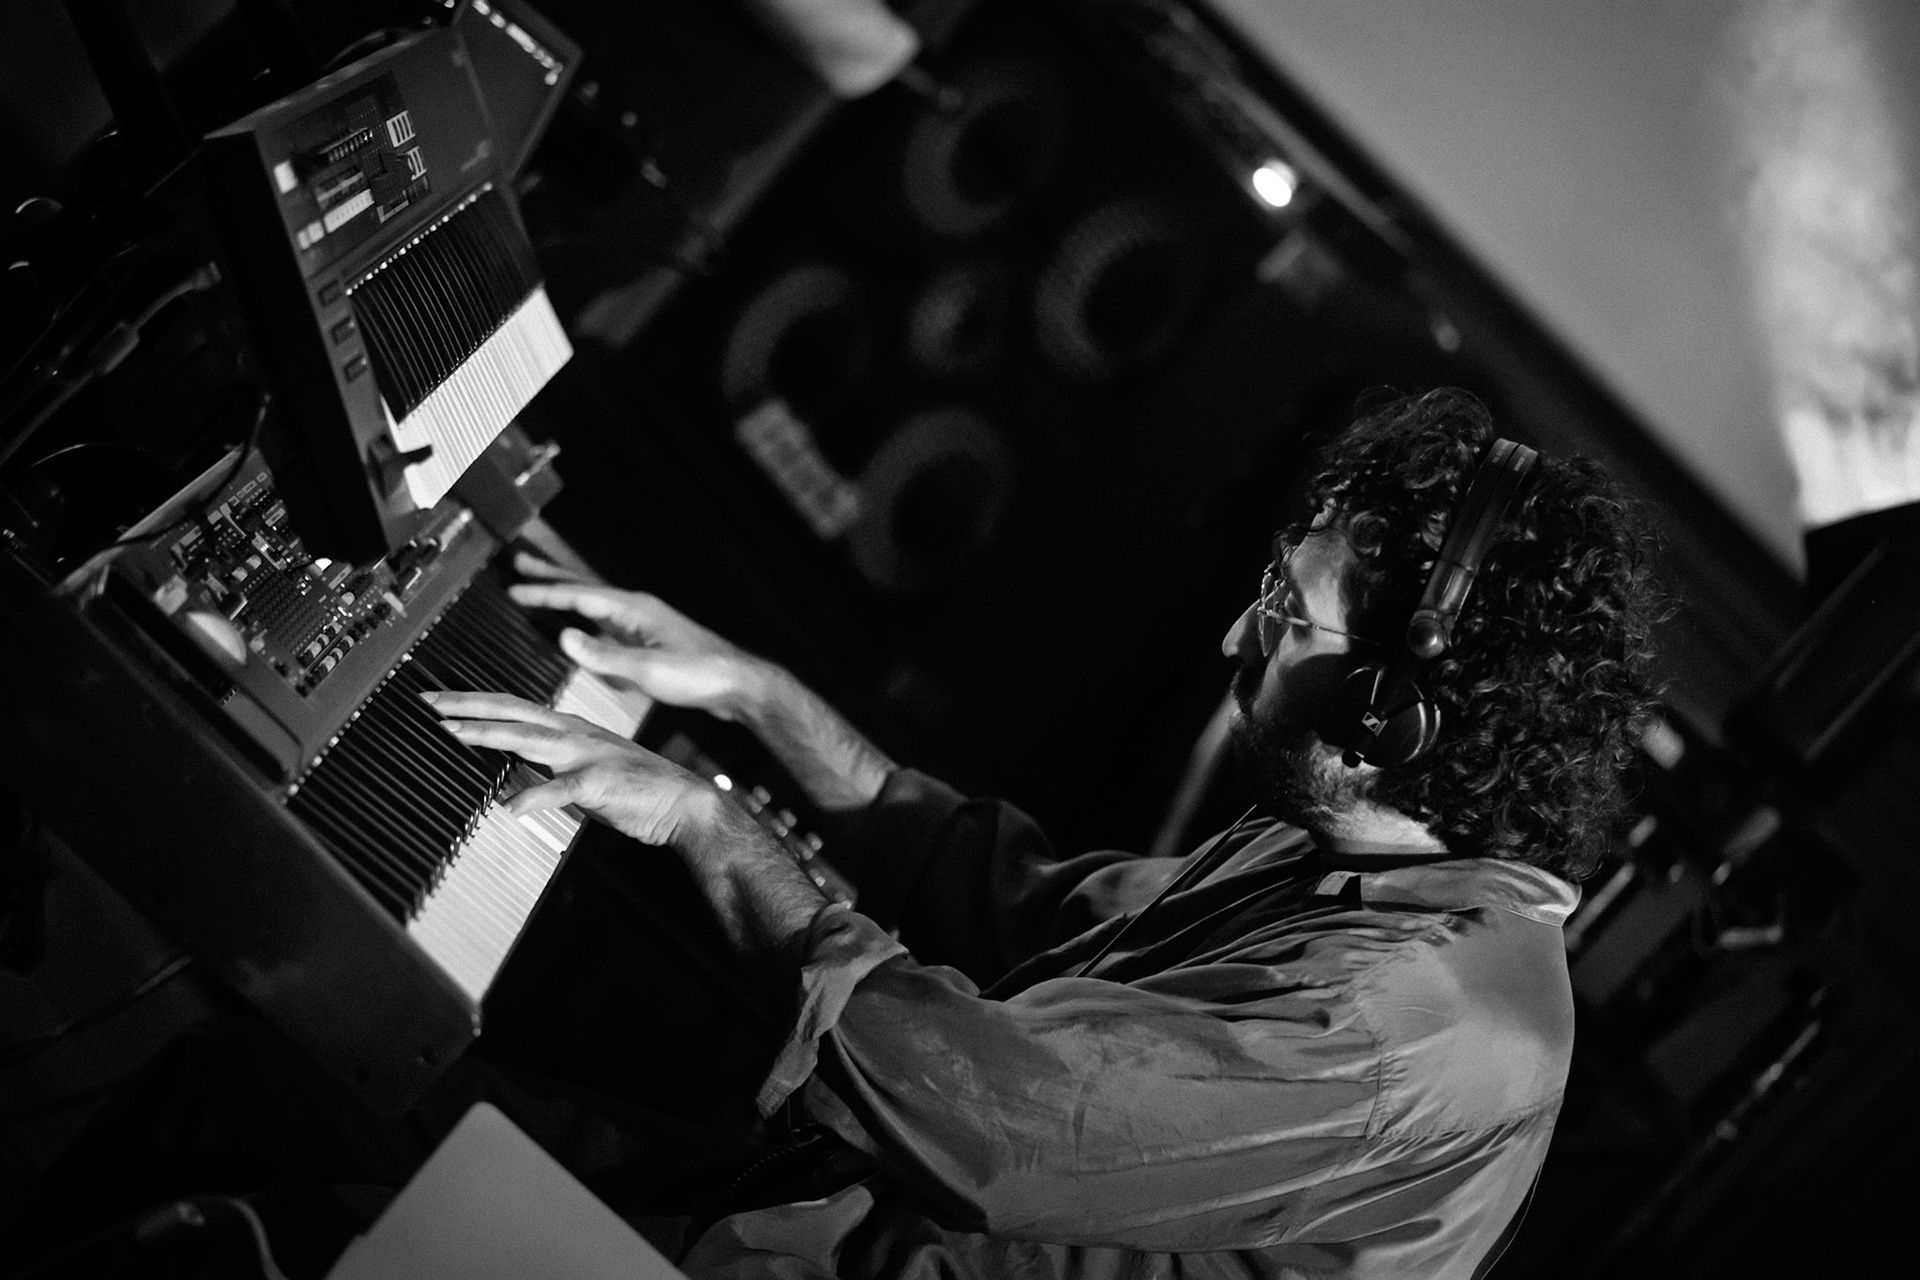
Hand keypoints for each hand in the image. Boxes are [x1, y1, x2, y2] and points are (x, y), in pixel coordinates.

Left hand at [426, 688, 829, 958]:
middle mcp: (575, 734)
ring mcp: (586, 756)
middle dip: (466, 706)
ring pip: (528, 739)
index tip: (440, 701)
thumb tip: (517, 783)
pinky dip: (533, 798)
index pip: (514, 708)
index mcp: (572, 729)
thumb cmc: (638, 790)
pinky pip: (559, 792)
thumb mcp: (586, 775)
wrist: (684, 803)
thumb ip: (552, 772)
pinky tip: (510, 807)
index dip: (475, 703)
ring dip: (488, 734)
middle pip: (512, 713)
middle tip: (428, 702)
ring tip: (452, 732)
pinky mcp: (597, 785)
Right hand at [509, 552, 766, 717]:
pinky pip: (608, 624)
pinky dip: (587, 619)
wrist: (738, 686)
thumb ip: (603, 655)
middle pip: (586, 587)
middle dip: (552, 576)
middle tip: (520, 563)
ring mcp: (644, 625)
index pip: (579, 595)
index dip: (543, 594)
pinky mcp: (651, 642)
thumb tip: (563, 637)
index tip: (512, 590)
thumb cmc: (700, 675)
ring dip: (568, 595)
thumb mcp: (647, 669)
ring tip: (543, 588)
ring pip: (596, 604)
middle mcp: (638, 610)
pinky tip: (583, 630)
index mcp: (634, 609)